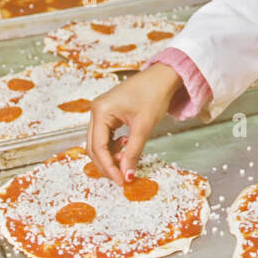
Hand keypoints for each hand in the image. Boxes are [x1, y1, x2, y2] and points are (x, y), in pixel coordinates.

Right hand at [86, 64, 181, 182]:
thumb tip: (127, 175)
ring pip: (98, 142)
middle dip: (107, 164)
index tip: (121, 181)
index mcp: (101, 111)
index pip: (98, 147)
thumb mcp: (144, 127)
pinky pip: (105, 135)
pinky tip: (126, 145)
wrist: (163, 76)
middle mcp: (96, 110)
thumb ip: (133, 152)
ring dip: (110, 155)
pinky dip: (113, 146)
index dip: (109, 167)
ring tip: (127, 159)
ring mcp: (101, 111)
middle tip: (123, 177)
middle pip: (93, 146)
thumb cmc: (154, 94)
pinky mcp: (109, 112)